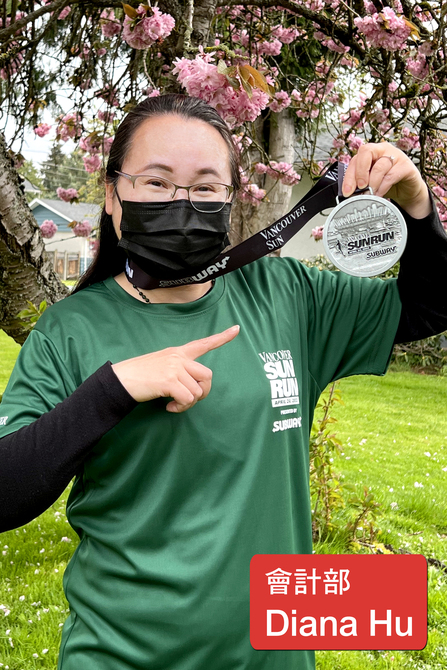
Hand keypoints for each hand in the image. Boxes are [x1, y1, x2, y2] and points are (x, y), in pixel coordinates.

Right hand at [112, 325, 239, 411]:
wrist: (121, 379)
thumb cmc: (140, 375)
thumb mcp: (161, 364)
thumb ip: (179, 369)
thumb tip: (192, 388)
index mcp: (178, 352)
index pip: (203, 343)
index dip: (222, 337)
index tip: (237, 329)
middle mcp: (178, 358)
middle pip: (207, 376)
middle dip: (202, 392)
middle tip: (188, 400)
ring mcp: (174, 368)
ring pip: (198, 391)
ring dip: (189, 403)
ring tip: (175, 404)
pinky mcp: (169, 381)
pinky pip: (187, 399)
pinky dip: (181, 408)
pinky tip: (170, 407)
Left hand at [342, 142, 431, 218]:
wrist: (408, 191)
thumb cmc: (388, 185)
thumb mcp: (371, 183)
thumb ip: (360, 184)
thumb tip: (349, 193)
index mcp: (371, 152)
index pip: (355, 159)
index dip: (349, 176)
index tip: (347, 192)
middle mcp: (382, 150)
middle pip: (366, 152)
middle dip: (360, 172)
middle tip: (360, 188)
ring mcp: (396, 156)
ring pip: (379, 166)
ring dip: (372, 183)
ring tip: (369, 195)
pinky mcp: (406, 166)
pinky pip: (391, 175)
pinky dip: (383, 187)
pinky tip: (379, 195)